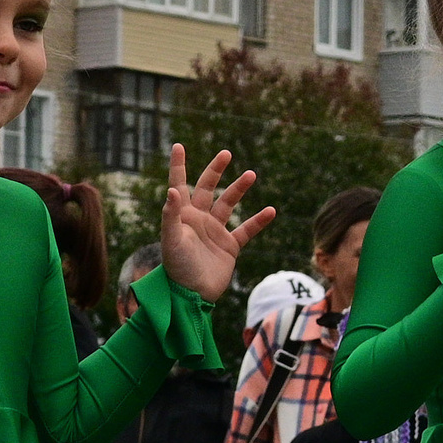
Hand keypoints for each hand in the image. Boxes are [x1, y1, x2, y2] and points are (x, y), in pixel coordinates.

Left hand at [159, 147, 275, 303]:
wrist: (191, 296)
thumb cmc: (176, 269)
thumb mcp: (171, 241)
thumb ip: (171, 216)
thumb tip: (173, 190)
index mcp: (182, 216)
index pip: (179, 184)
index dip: (178, 166)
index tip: (178, 146)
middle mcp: (198, 220)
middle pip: (207, 188)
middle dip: (215, 170)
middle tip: (225, 153)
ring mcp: (215, 232)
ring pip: (229, 204)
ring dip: (239, 189)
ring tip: (251, 174)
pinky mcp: (229, 246)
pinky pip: (246, 230)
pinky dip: (258, 221)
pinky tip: (271, 211)